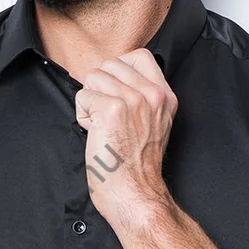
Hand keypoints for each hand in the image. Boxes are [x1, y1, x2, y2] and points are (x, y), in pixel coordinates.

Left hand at [73, 47, 176, 225]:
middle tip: (109, 118)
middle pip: (110, 64)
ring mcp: (133, 100)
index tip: (117, 96)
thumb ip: (143, 97)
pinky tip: (96, 134)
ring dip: (91, 103)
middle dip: (101, 88)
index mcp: (165, 96)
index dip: (118, 71)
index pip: (139, 56)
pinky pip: (83, 96)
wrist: (134, 192)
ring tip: (104, 127)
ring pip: (93, 77)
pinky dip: (82, 116)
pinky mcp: (112, 109)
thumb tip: (116, 76)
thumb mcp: (154, 123)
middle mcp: (152, 95)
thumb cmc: (136, 165)